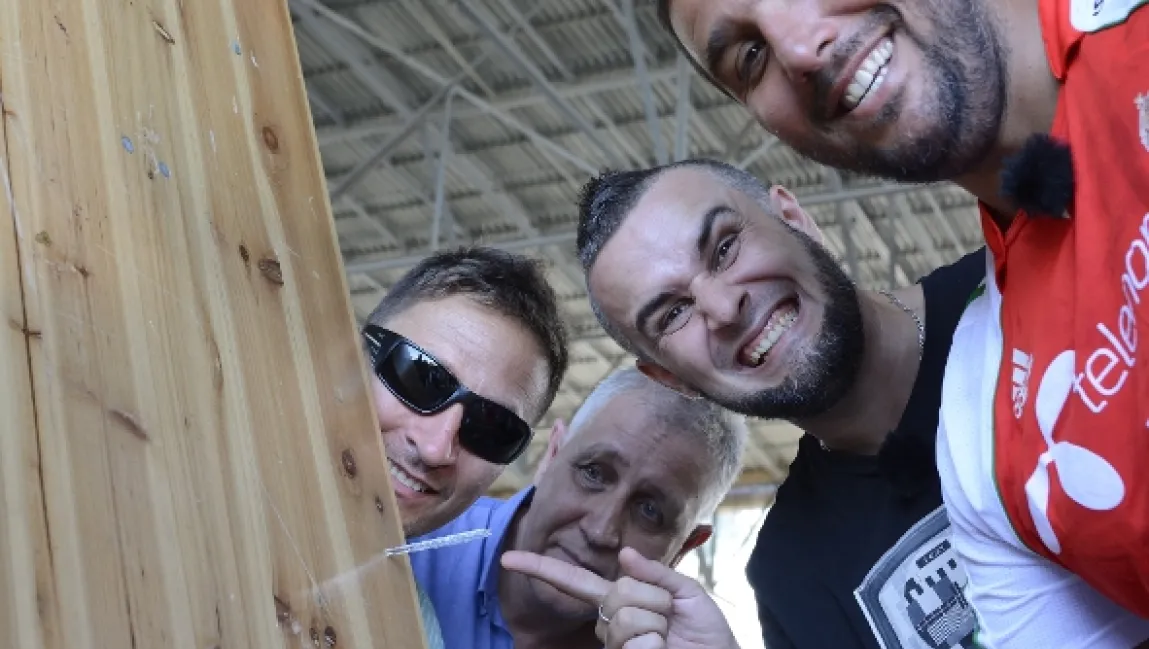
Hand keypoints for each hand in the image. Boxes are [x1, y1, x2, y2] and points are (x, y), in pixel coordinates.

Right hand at [501, 546, 738, 648]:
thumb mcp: (689, 596)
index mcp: (624, 601)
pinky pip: (636, 642)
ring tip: (670, 640)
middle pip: (617, 593)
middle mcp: (613, 625)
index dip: (543, 570)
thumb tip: (623, 555)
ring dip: (659, 624)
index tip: (509, 560)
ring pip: (626, 617)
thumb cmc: (709, 638)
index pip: (577, 583)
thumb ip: (657, 574)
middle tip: (672, 620)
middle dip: (654, 601)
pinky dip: (657, 644)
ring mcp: (617, 647)